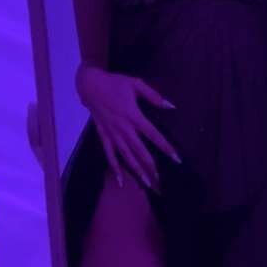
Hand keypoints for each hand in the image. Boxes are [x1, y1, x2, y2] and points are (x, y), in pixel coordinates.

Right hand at [75, 64, 180, 191]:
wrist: (89, 85)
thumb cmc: (115, 83)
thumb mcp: (136, 84)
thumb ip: (154, 96)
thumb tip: (171, 106)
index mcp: (133, 115)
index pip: (153, 134)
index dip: (165, 147)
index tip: (176, 158)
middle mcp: (123, 128)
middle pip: (139, 150)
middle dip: (151, 165)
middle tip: (161, 179)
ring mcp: (112, 133)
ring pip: (126, 156)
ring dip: (136, 170)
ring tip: (147, 183)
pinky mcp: (103, 135)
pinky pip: (109, 154)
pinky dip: (115, 168)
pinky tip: (121, 181)